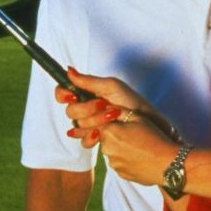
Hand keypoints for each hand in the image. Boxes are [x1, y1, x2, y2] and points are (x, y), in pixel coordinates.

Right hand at [55, 68, 171, 142]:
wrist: (148, 123)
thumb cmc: (132, 101)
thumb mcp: (112, 86)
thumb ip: (88, 81)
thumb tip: (68, 70)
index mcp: (87, 93)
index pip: (63, 92)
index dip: (63, 95)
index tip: (73, 96)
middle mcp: (85, 108)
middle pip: (70, 111)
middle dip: (87, 109)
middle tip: (104, 105)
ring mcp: (90, 124)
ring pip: (76, 126)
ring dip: (93, 121)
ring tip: (111, 118)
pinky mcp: (96, 137)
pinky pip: (82, 141)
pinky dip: (90, 137)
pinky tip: (99, 134)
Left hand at [95, 115, 179, 185]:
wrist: (167, 163)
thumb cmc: (154, 137)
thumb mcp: (138, 117)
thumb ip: (120, 111)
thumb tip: (108, 107)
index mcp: (109, 132)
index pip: (102, 124)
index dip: (114, 123)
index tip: (126, 126)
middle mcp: (106, 149)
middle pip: (106, 139)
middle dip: (116, 136)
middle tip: (135, 137)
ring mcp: (113, 163)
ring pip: (113, 152)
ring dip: (121, 149)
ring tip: (139, 148)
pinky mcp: (120, 174)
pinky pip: (120, 164)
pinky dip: (127, 160)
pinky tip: (140, 158)